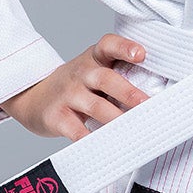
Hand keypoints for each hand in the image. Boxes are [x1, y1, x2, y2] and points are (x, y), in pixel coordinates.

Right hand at [0, 33, 150, 140]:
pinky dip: (92, 140)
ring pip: (95, 107)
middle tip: (147, 104)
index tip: (141, 54)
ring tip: (134, 129)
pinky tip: (108, 146)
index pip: (108, 45)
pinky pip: (77, 130)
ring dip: (116, 119)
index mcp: (94, 59)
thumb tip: (159, 99)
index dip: (124, 47)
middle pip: (105, 79)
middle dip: (128, 92)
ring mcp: (68, 95)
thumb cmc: (76, 87)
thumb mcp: (93, 72)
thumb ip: (119, 78)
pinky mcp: (57, 117)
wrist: (33, 98)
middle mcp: (81, 73)